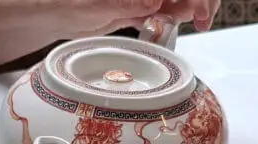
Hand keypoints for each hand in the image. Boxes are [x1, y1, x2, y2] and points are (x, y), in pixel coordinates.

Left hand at [58, 0, 219, 40]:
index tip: (198, 10)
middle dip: (200, 1)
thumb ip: (128, 3)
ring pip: (178, 1)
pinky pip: (164, 13)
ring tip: (193, 23)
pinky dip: (173, 20)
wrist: (55, 15)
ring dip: (189, 11)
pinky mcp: (138, 9)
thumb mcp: (100, 5)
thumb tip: (155, 1)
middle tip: (202, 21)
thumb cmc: (69, 2)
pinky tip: (171, 26)